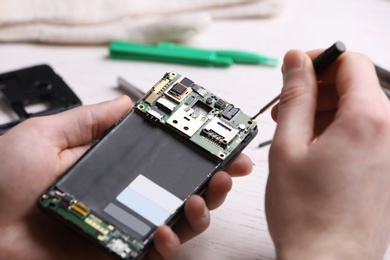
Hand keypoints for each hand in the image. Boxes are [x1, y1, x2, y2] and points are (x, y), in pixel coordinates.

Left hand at [0, 96, 252, 259]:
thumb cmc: (5, 182)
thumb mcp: (47, 136)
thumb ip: (91, 119)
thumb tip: (128, 101)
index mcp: (117, 168)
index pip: (167, 158)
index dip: (197, 150)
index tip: (221, 141)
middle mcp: (129, 196)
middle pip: (185, 190)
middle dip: (214, 180)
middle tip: (228, 170)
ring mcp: (129, 225)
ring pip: (182, 223)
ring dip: (202, 210)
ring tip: (201, 197)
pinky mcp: (123, 253)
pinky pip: (160, 253)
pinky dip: (171, 243)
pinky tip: (165, 229)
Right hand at [266, 50, 389, 258]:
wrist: (328, 259)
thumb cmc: (308, 214)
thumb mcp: (289, 145)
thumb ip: (295, 96)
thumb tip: (296, 63)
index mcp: (368, 120)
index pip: (351, 62)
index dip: (319, 59)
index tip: (296, 70)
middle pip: (355, 84)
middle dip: (317, 87)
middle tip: (287, 105)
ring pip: (358, 107)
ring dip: (324, 109)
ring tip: (294, 130)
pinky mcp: (386, 166)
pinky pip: (363, 130)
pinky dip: (336, 128)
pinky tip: (311, 146)